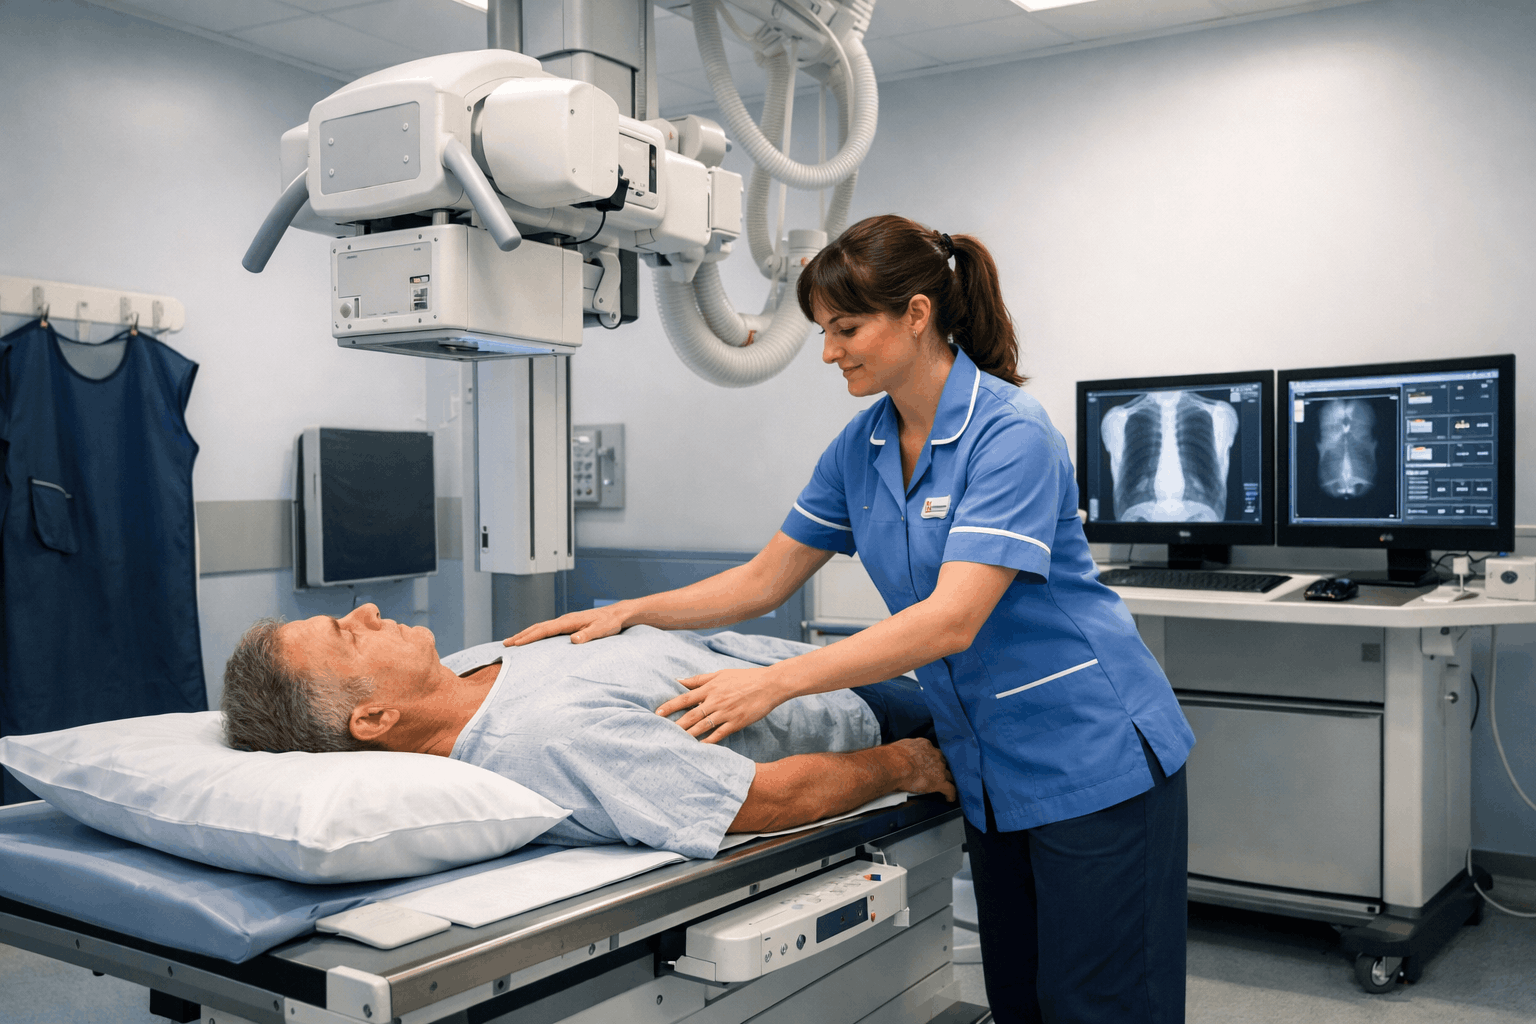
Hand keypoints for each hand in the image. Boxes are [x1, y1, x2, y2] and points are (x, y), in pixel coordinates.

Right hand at [504, 604, 628, 645]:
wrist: (616, 614)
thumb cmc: (609, 622)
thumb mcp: (601, 630)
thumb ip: (587, 635)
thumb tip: (573, 640)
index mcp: (569, 621)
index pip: (544, 630)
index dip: (529, 637)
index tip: (516, 643)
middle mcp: (564, 620)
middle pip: (538, 627)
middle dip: (521, 635)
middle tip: (506, 644)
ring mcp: (565, 622)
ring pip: (541, 627)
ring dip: (526, 634)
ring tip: (513, 641)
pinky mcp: (568, 625)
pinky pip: (547, 629)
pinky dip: (536, 633)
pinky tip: (533, 639)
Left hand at [655, 665, 790, 743]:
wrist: (769, 684)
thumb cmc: (744, 677)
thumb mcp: (720, 673)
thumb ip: (699, 679)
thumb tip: (679, 680)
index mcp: (711, 687)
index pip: (685, 698)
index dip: (670, 706)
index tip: (658, 713)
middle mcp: (716, 701)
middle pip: (691, 715)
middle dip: (675, 724)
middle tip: (661, 732)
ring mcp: (726, 713)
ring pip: (702, 727)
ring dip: (688, 735)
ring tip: (675, 742)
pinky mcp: (736, 723)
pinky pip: (718, 734)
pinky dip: (708, 741)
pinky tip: (698, 748)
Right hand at [891, 738, 956, 801]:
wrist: (894, 765)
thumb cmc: (892, 757)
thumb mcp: (901, 747)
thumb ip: (908, 751)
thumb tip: (903, 756)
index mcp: (925, 745)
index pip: (933, 752)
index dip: (932, 759)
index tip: (930, 763)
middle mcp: (935, 755)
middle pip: (943, 762)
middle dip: (940, 768)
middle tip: (936, 775)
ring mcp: (939, 769)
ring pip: (949, 775)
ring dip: (947, 780)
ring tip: (946, 786)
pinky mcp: (940, 782)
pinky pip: (950, 789)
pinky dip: (950, 794)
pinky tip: (950, 798)